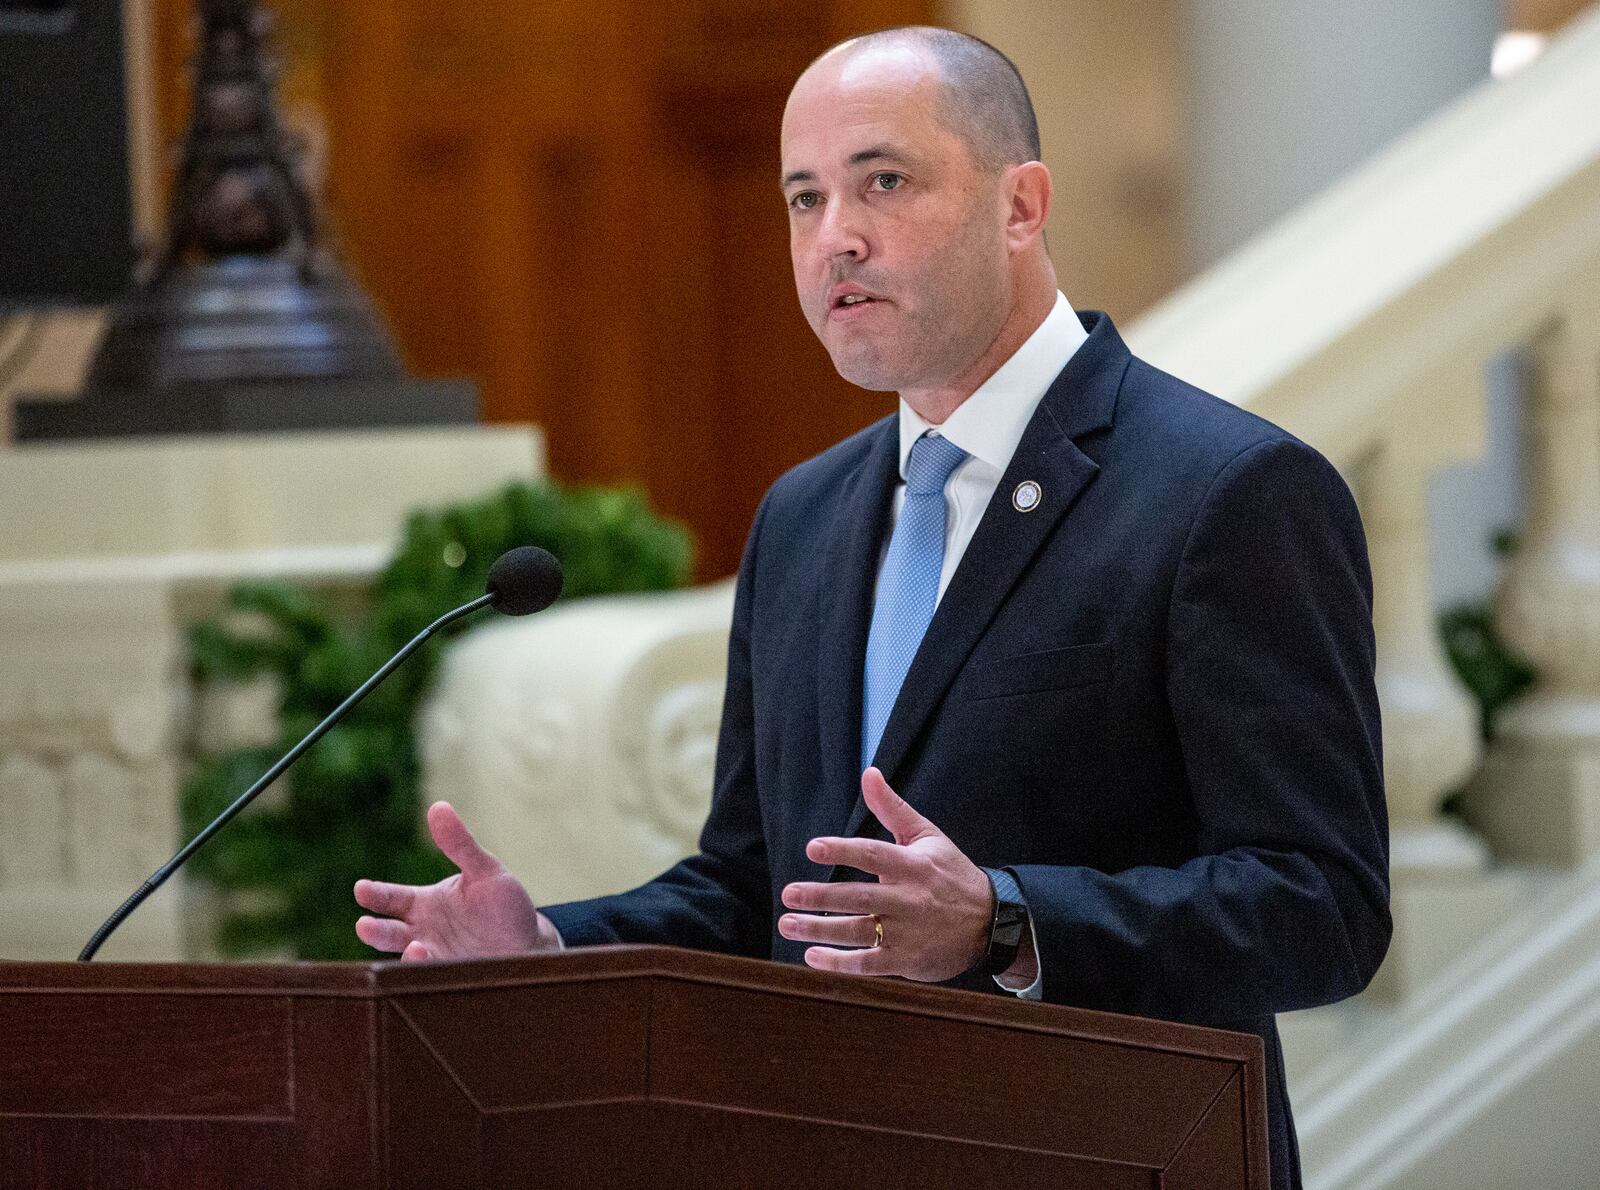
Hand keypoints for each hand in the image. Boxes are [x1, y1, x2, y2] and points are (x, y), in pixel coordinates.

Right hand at [353, 801, 559, 960]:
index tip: (361, 889)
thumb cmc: (504, 904)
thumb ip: (460, 844)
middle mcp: (421, 933)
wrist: (529, 945)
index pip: (391, 898)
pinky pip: (432, 979)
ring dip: (407, 955)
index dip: (375, 894)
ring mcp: (434, 958)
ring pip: (407, 959)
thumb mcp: (485, 870)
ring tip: (415, 948)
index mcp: (424, 905)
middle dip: (375, 930)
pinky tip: (436, 963)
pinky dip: (430, 972)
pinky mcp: (450, 979)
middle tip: (365, 925)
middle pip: (388, 932)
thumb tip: (438, 806)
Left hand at [778, 767, 993, 982]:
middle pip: (860, 897)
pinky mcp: (906, 960)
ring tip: (787, 924)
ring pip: (858, 932)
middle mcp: (909, 900)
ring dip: (820, 930)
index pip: (873, 854)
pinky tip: (812, 956)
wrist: (991, 922)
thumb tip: (869, 773)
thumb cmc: (950, 873)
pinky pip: (868, 964)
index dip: (842, 850)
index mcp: (914, 865)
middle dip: (821, 897)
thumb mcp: (927, 836)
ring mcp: (907, 933)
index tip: (812, 847)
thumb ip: (892, 808)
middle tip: (788, 893)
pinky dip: (839, 963)